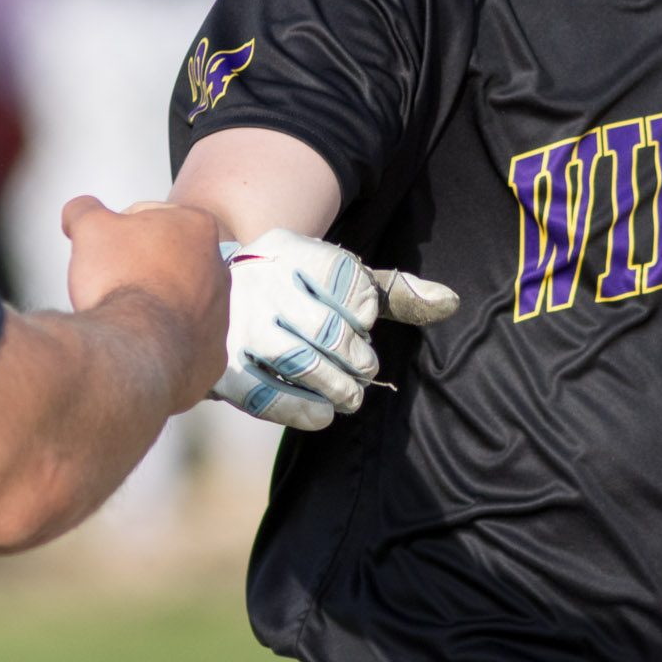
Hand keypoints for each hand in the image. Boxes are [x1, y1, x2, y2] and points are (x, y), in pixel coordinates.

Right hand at [62, 198, 228, 400]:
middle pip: (166, 260)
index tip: (103, 249)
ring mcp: (219, 315)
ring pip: (176, 302)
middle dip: (137, 267)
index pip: (148, 216)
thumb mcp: (90, 227)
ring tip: (122, 312)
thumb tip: (80, 210)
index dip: (116, 231)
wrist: (133, 348)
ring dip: (151, 304)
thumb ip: (85, 209)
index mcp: (197, 227)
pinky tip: (137, 340)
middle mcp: (218, 269)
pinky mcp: (211, 355)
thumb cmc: (120, 282)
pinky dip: (160, 341)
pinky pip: (181, 342)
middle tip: (109, 279)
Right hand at [215, 228, 459, 430]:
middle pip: (327, 328)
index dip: (365, 309)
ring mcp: (234, 324)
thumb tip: (452, 302)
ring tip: (351, 396)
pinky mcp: (219, 366)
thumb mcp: (336, 282)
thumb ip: (391, 292)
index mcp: (287, 249)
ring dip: (338, 387)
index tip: (363, 323)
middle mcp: (257, 280)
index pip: (343, 277)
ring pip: (300, 362)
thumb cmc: (294, 294)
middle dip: (358, 358)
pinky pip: (266, 396)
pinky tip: (322, 413)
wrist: (210, 301)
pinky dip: (302, 411)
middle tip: (366, 371)